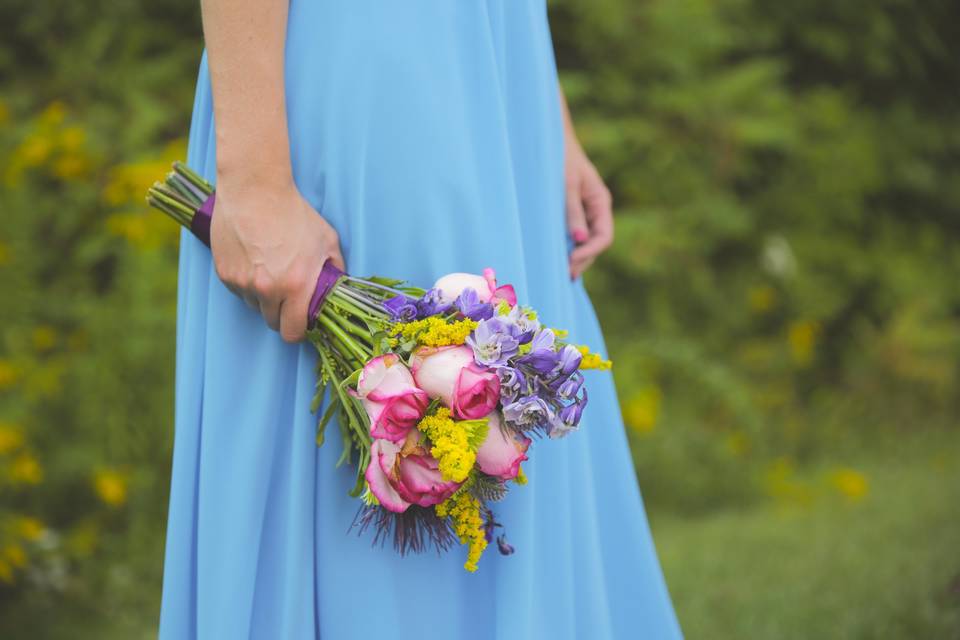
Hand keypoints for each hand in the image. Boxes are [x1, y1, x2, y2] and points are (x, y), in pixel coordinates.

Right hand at [210, 174, 345, 342]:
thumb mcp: (327, 241)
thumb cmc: (294, 213)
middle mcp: (267, 289)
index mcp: (295, 286)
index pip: (292, 333)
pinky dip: (246, 283)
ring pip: (254, 306)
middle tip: (288, 295)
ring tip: (271, 269)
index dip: (299, 331)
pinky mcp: (224, 273)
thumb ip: (335, 269)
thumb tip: (338, 288)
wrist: (254, 190)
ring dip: (263, 297)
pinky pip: (238, 290)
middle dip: (282, 314)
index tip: (302, 321)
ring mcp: (242, 282)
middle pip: (272, 323)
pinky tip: (255, 260)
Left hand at [565, 138, 613, 279]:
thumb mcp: (567, 185)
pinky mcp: (568, 213)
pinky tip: (555, 259)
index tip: (571, 260)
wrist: (547, 139)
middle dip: (582, 261)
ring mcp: (582, 212)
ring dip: (574, 257)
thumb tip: (579, 241)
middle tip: (564, 275)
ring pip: (584, 243)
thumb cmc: (559, 157)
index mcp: (600, 202)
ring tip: (559, 273)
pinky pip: (571, 235)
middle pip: (595, 244)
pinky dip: (565, 248)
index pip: (604, 237)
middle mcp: (594, 210)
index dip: (590, 252)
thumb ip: (573, 212)